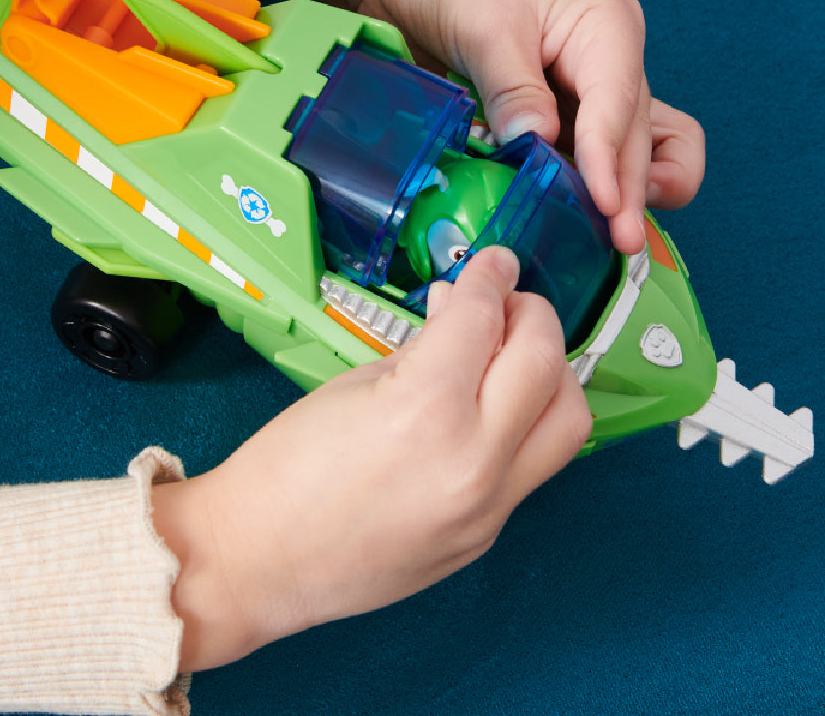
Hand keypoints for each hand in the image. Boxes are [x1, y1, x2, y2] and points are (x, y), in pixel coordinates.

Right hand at [151, 247, 591, 671]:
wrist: (257, 564)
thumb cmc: (286, 468)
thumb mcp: (355, 385)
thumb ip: (425, 348)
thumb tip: (465, 313)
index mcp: (426, 410)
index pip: (482, 318)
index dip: (489, 276)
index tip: (493, 261)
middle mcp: (474, 460)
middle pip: (545, 362)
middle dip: (532, 315)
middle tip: (506, 301)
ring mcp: (488, 507)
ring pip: (568, 421)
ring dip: (550, 373)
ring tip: (510, 354)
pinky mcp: (488, 535)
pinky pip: (535, 465)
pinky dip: (525, 422)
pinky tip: (488, 407)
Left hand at [357, 0, 704, 253]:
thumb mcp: (486, 28)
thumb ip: (515, 91)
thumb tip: (540, 146)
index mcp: (607, 25)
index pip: (619, 105)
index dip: (612, 162)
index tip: (606, 208)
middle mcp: (608, 58)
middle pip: (632, 136)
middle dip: (627, 190)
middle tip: (618, 245)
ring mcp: (583, 86)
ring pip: (625, 149)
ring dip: (621, 191)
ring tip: (608, 237)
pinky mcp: (552, 109)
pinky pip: (584, 152)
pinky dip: (583, 181)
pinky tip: (572, 212)